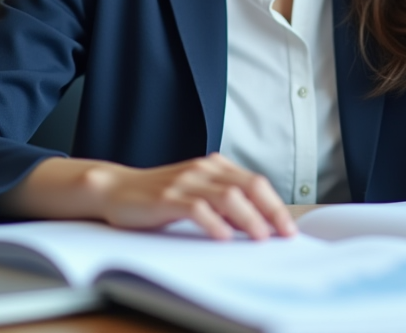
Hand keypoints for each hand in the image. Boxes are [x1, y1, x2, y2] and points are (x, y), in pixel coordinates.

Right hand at [89, 153, 295, 240]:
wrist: (116, 189)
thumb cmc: (159, 195)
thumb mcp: (197, 191)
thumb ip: (224, 200)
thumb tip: (259, 224)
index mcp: (214, 166)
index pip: (256, 182)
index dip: (276, 205)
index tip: (289, 228)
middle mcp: (204, 169)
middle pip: (249, 187)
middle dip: (271, 212)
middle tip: (284, 235)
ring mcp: (185, 182)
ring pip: (228, 196)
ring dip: (249, 218)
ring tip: (260, 238)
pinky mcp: (167, 198)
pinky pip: (197, 209)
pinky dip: (215, 223)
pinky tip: (224, 237)